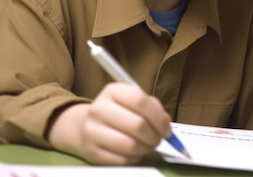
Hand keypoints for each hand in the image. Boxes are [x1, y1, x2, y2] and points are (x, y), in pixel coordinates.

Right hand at [48, 83, 171, 164]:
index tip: (167, 129)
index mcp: (112, 91)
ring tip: (148, 146)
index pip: (140, 100)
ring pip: (131, 145)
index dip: (158, 117)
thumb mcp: (132, 101)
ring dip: (146, 148)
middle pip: (137, 125)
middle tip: (159, 139)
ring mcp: (92, 131)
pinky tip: (135, 153)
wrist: (85, 126)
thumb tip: (166, 124)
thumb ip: (152, 108)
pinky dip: (135, 158)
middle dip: (155, 136)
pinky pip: (122, 160)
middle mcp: (99, 109)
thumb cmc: (118, 112)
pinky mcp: (91, 152)